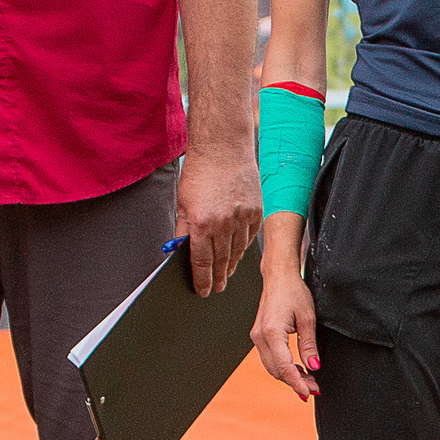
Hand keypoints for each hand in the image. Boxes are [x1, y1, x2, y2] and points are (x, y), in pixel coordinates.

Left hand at [175, 140, 262, 297]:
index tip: (203, 290)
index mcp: (201, 223)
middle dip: (218, 277)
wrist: (223, 148)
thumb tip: (182, 252)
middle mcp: (223, 223)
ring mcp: (243, 218)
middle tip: (217, 287)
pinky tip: (238, 253)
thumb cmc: (200, 173)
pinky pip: (251, 237)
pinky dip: (244, 248)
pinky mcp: (257, 211)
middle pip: (222, 261)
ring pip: (238, 252)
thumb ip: (184, 230)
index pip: (202, 262)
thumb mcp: (183, 203)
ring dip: (232, 265)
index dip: (203, 280)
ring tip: (227, 273)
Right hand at [250, 235, 318, 400]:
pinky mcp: (258, 336)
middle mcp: (259, 337)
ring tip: (309, 380)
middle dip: (295, 382)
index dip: (297, 382)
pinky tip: (298, 369)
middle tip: (315, 388)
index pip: (284, 366)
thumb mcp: (308, 318)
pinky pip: (270, 359)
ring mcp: (256, 337)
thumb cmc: (294, 292)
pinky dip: (283, 367)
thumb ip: (309, 345)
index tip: (310, 392)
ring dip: (289, 376)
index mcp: (271, 332)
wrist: (278, 276)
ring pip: (271, 367)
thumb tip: (314, 368)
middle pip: (276, 370)